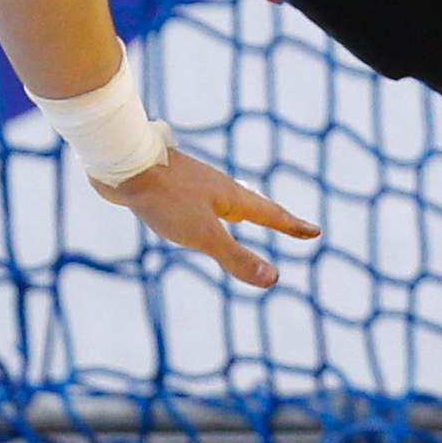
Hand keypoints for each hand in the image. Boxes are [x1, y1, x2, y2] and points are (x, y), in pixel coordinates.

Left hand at [97, 144, 317, 290]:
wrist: (126, 164)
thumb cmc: (166, 200)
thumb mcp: (204, 235)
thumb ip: (236, 257)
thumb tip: (275, 278)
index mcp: (231, 198)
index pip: (271, 215)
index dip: (293, 227)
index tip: (315, 231)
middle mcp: (218, 188)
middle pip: (252, 205)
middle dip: (272, 217)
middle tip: (289, 225)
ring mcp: (196, 184)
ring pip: (225, 201)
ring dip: (240, 212)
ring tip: (243, 218)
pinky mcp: (174, 185)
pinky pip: (202, 200)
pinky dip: (212, 210)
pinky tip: (196, 212)